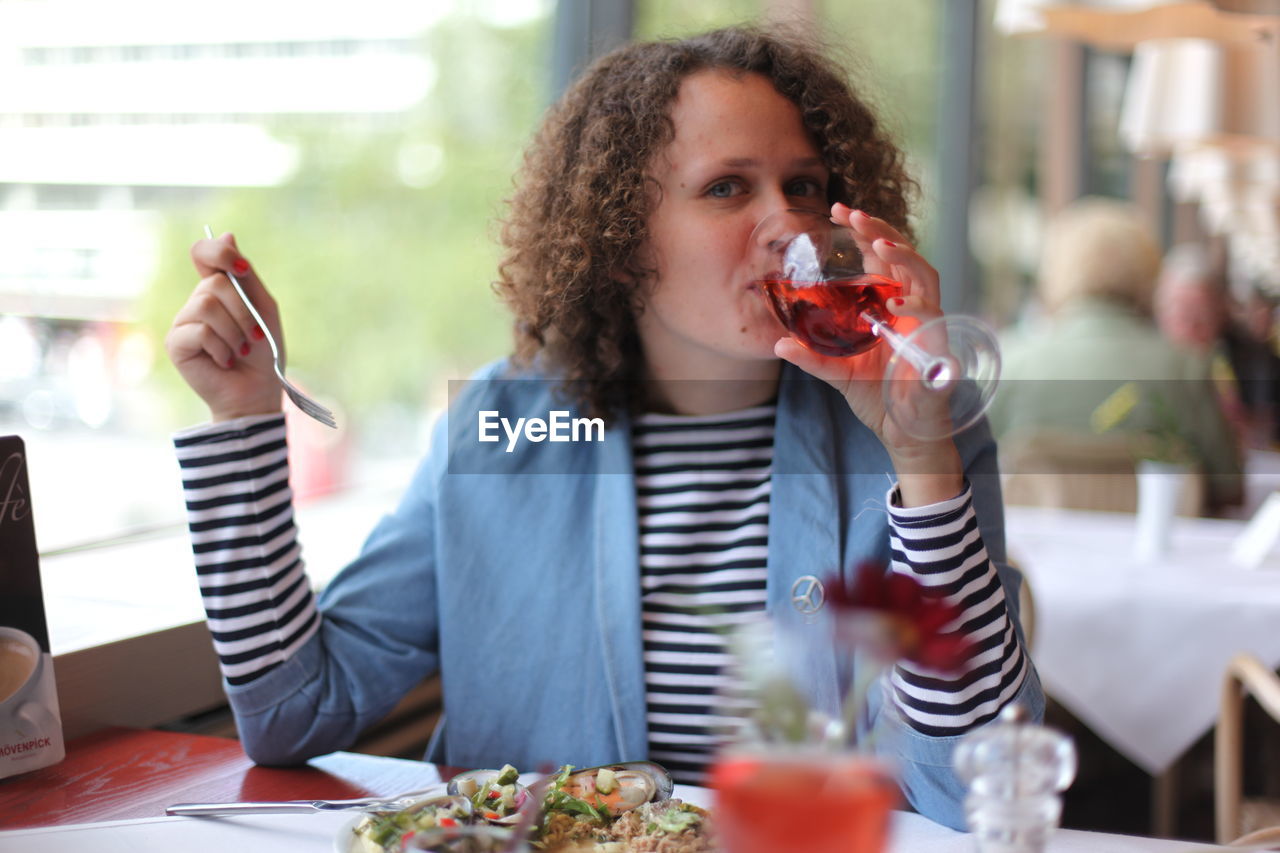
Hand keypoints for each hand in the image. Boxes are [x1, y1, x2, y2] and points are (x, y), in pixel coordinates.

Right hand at [165, 233, 283, 421]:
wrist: (257, 391)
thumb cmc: (263, 352)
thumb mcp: (263, 308)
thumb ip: (246, 276)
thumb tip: (226, 234)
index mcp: (217, 289)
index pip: (204, 252)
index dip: (218, 251)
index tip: (240, 270)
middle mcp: (196, 301)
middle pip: (214, 283)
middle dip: (243, 311)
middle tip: (253, 336)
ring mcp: (183, 322)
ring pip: (206, 306)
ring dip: (234, 331)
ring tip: (240, 350)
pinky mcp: (175, 343)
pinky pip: (199, 331)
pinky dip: (221, 347)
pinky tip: (224, 360)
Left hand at [773, 204, 961, 502]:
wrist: (902, 431)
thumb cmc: (877, 396)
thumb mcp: (837, 373)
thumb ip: (812, 357)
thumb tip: (778, 345)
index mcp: (888, 304)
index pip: (880, 258)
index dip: (864, 232)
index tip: (837, 209)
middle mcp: (911, 306)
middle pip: (904, 255)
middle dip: (881, 230)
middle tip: (852, 214)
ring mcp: (928, 323)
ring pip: (925, 275)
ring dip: (904, 257)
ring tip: (879, 245)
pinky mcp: (940, 345)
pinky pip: (934, 318)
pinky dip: (916, 307)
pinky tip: (894, 304)